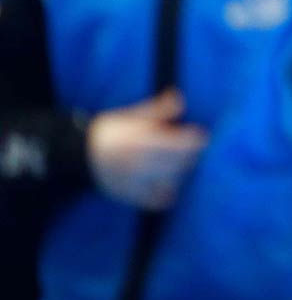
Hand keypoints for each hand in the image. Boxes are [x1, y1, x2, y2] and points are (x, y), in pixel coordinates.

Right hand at [87, 89, 208, 210]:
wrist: (80, 153)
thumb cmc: (112, 130)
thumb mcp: (133, 115)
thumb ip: (158, 109)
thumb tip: (180, 99)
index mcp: (141, 141)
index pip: (180, 145)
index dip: (196, 140)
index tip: (203, 136)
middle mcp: (139, 164)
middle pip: (180, 164)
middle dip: (190, 155)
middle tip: (192, 149)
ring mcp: (134, 182)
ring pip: (171, 182)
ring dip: (180, 173)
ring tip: (181, 164)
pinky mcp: (129, 196)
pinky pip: (157, 201)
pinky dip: (167, 194)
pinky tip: (170, 185)